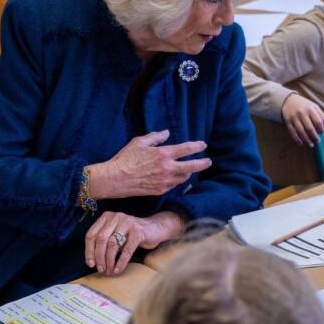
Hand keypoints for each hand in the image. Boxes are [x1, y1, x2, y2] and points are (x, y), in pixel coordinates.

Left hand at [85, 210, 185, 274]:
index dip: (89, 251)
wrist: (155, 228)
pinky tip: (118, 270)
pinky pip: (126, 249)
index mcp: (107, 217)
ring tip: (109, 271)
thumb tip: (94, 261)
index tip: (90, 264)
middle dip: (99, 257)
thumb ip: (105, 242)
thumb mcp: (115, 234)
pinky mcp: (138, 231)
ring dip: (109, 261)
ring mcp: (127, 222)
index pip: (91, 234)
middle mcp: (116, 217)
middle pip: (100, 239)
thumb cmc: (132, 234)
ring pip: (112, 244)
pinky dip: (121, 262)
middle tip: (101, 269)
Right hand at [88, 130, 211, 199]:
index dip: (197, 146)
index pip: (186, 149)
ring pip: (184, 177)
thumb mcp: (139, 142)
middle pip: (192, 166)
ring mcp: (165, 181)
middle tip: (208, 161)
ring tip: (190, 169)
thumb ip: (155, 137)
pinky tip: (177, 177)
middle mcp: (167, 168)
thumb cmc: (125, 158)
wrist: (115, 179)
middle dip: (203, 163)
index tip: (203, 145)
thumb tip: (167, 133)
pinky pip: (174, 184)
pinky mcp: (160, 190)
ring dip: (189, 172)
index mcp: (163, 154)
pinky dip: (178, 180)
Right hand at [281, 94, 323, 146]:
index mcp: (310, 109)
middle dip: (315, 137)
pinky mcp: (288, 122)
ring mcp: (294, 118)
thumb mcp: (314, 107)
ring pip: (301, 132)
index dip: (321, 129)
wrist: (288, 101)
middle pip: (310, 128)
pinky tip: (301, 143)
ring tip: (311, 144)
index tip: (321, 132)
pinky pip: (292, 133)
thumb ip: (322, 115)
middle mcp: (302, 113)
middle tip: (317, 141)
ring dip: (307, 140)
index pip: (318, 122)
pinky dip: (297, 139)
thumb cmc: (304, 105)